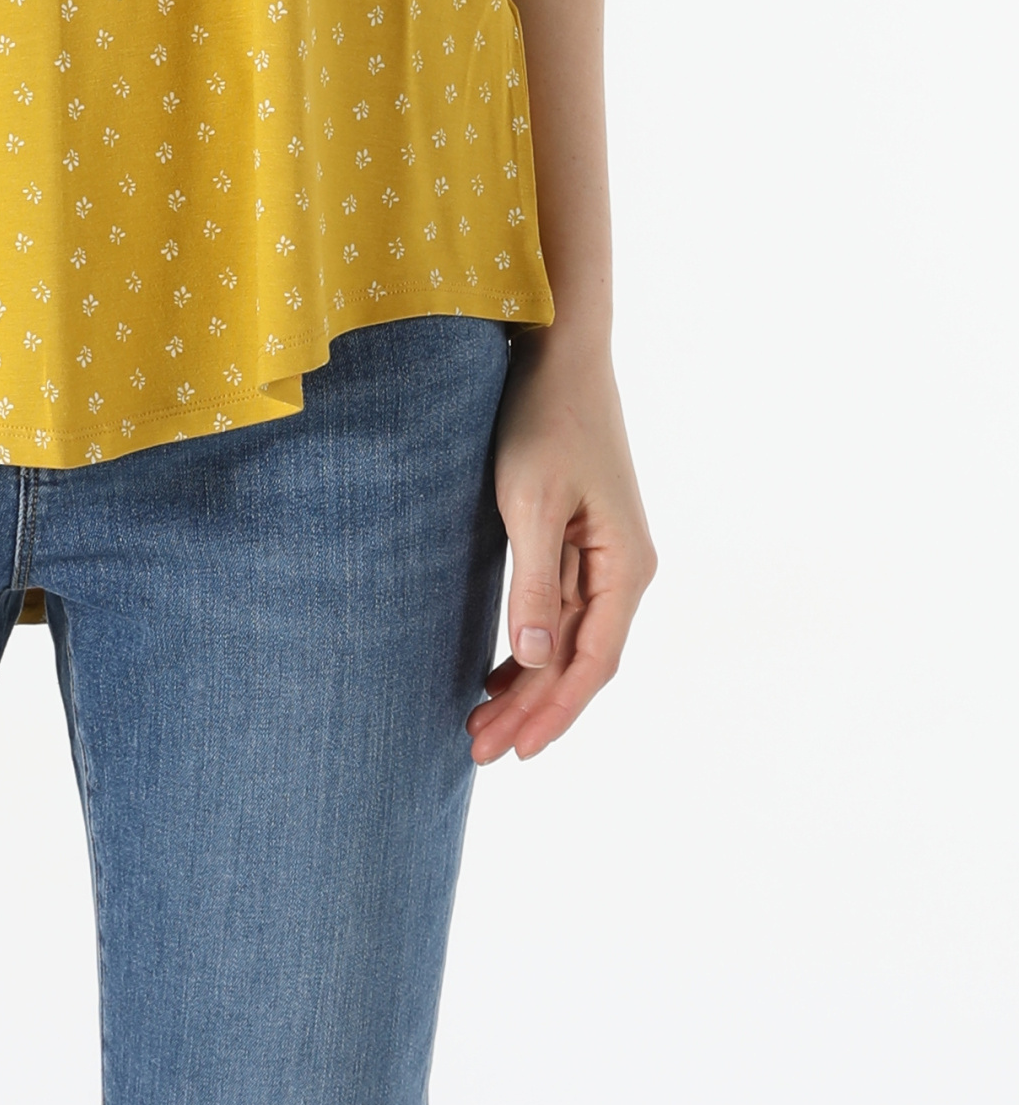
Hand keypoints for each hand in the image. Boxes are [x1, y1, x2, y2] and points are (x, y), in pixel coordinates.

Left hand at [467, 327, 655, 764]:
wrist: (560, 354)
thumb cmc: (544, 420)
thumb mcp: (531, 503)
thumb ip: (535, 584)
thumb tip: (538, 660)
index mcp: (626, 566)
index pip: (593, 662)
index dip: (554, 711)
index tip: (514, 750)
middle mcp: (625, 569)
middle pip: (580, 660)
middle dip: (532, 709)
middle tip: (478, 749)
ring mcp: (604, 555)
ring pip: (567, 641)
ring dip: (527, 683)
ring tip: (480, 723)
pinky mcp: (580, 539)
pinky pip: (559, 611)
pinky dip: (530, 646)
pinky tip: (498, 671)